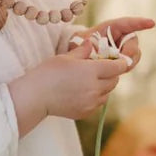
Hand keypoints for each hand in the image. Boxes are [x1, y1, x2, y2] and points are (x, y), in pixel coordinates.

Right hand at [10, 38, 128, 127]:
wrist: (36, 97)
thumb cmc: (48, 73)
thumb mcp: (66, 57)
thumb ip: (83, 51)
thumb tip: (91, 43)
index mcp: (91, 71)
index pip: (117, 67)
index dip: (120, 62)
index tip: (118, 60)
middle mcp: (95, 88)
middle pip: (114, 80)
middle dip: (111, 74)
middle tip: (103, 69)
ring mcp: (91, 102)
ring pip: (107, 93)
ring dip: (104, 86)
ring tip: (91, 81)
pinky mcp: (86, 112)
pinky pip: (98, 103)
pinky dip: (96, 97)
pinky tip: (83, 92)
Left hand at [80, 16, 154, 69]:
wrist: (75, 58)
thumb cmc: (76, 46)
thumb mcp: (78, 44)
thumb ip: (86, 46)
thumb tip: (95, 50)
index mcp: (110, 28)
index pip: (127, 23)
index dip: (139, 23)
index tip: (152, 23)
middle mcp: (118, 38)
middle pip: (133, 41)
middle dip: (130, 51)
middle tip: (122, 59)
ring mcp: (121, 50)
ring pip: (134, 54)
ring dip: (128, 61)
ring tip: (117, 67)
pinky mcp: (121, 61)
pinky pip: (129, 64)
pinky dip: (124, 68)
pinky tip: (114, 72)